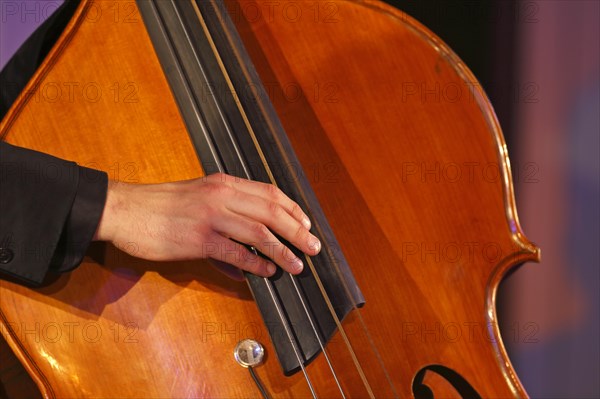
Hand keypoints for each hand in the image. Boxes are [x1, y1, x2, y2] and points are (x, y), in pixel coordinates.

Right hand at [93, 173, 320, 276]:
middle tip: (314, 247)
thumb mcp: (197, 196)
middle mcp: (221, 195)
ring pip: (260, 233)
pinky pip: (236, 253)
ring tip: (298, 265)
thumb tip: (246, 249)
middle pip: (272, 211)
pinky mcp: (198, 240)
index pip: (269, 193)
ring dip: (283, 251)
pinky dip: (256, 263)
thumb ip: (225, 214)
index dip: (292, 209)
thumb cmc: (159, 204)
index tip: (306, 224)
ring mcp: (211, 217)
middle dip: (297, 231)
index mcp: (223, 182)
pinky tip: (267, 271)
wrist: (124, 209)